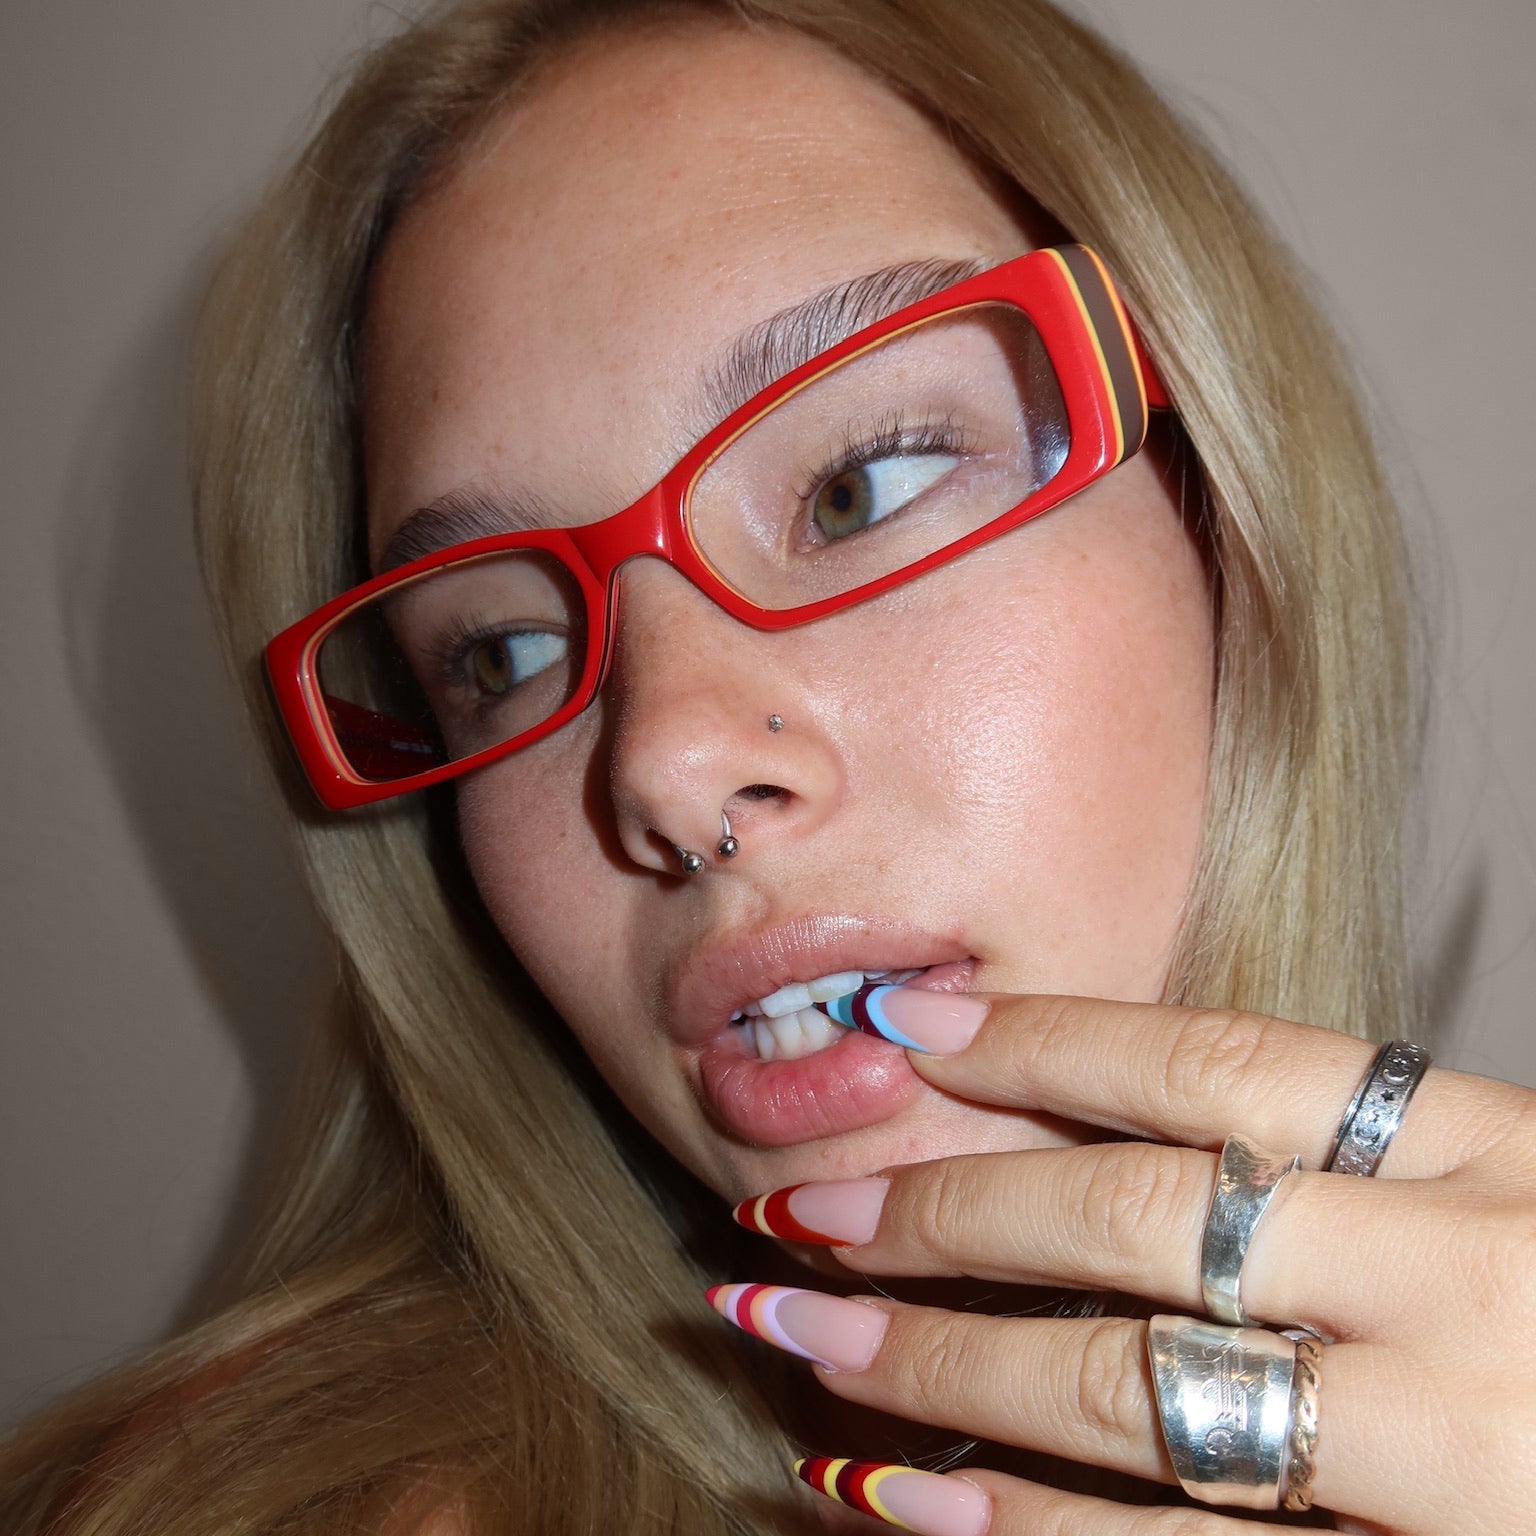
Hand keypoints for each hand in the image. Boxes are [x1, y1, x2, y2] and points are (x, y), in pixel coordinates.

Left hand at [714, 997, 1535, 1533]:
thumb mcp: (1527, 1196)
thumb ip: (1366, 1169)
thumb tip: (1127, 1132)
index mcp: (1503, 1159)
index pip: (1225, 1065)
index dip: (1048, 1038)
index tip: (908, 1021)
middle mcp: (1470, 1290)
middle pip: (1143, 1225)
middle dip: (946, 1210)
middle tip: (796, 1208)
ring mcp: (1447, 1453)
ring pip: (1136, 1397)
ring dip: (941, 1371)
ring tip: (795, 1343)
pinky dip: (1030, 1533)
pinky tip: (904, 1511)